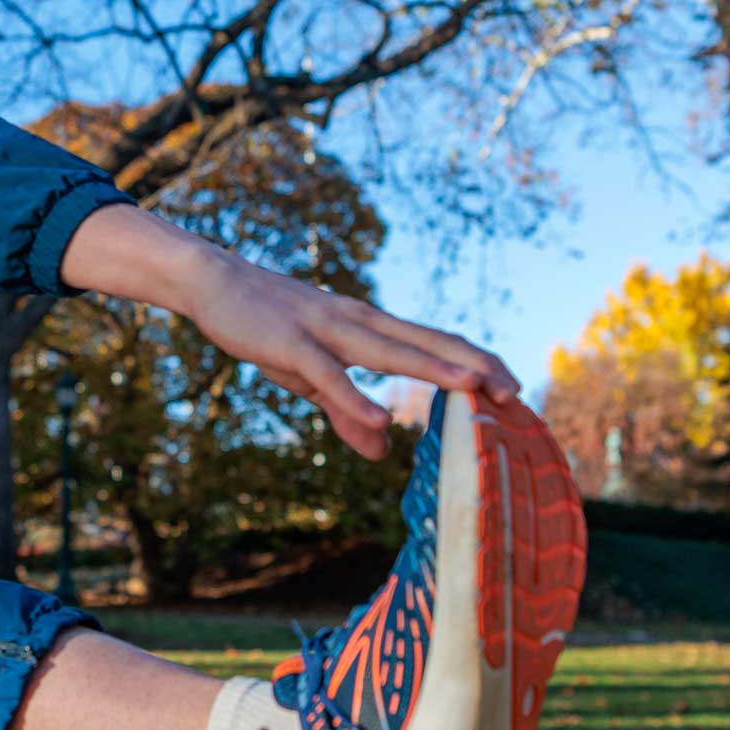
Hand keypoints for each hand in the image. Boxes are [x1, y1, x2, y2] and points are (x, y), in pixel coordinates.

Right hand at [184, 253, 520, 460]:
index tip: (513, 390)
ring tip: (475, 388)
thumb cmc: (265, 326)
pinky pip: (329, 374)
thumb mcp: (309, 375)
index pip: (434, 343)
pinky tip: (382, 417)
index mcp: (368, 327)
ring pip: (390, 350)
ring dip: (434, 370)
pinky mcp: (291, 344)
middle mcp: (359, 322)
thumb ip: (346, 411)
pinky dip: (357, 396)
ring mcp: (327, 329)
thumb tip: (381, 448)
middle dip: (475, 366)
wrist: (212, 281)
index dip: (475, 364)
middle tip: (516, 393)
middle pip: (428, 342)